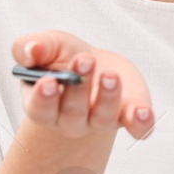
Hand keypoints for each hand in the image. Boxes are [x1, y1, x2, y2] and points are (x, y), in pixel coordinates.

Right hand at [12, 31, 154, 139]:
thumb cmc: (64, 57)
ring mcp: (100, 121)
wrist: (95, 63)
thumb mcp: (46, 45)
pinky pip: (136, 128)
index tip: (48, 81)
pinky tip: (144, 112)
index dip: (43, 98)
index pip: (39, 110)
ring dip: (108, 98)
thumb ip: (29, 47)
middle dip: (79, 88)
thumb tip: (30, 51)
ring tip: (110, 75)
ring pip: (103, 118)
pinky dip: (141, 123)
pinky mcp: (127, 117)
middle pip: (73, 113)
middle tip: (85, 60)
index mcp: (43, 105)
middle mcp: (70, 120)